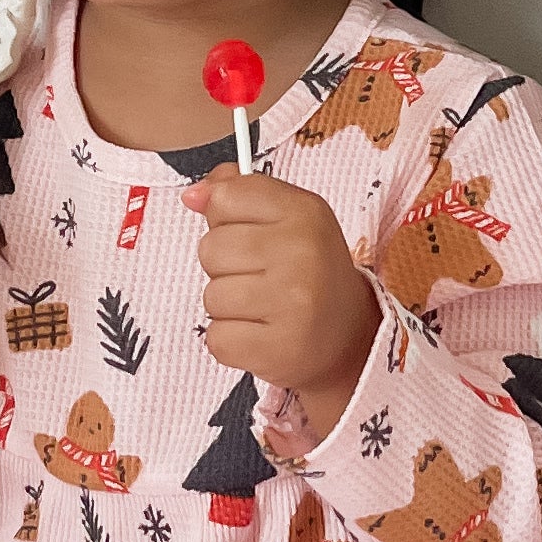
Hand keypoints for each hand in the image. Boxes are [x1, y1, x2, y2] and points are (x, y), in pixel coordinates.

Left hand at [185, 170, 381, 440]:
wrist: (348, 337)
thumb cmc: (308, 272)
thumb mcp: (287, 218)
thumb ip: (239, 193)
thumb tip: (193, 196)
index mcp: (305, 212)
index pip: (226, 196)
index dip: (227, 220)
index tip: (251, 234)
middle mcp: (303, 252)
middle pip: (210, 248)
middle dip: (224, 267)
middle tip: (261, 279)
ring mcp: (293, 303)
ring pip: (211, 296)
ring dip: (228, 307)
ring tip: (263, 308)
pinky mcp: (278, 348)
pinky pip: (216, 338)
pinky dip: (231, 340)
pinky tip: (261, 334)